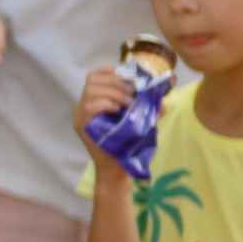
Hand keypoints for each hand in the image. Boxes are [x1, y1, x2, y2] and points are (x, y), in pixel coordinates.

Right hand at [75, 64, 138, 179]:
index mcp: (95, 102)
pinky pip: (90, 106)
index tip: (128, 78)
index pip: (95, 76)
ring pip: (91, 90)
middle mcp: (84, 107)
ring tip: (128, 103)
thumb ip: (146, 108)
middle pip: (92, 80)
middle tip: (132, 93)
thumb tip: (161, 96)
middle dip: (115, 82)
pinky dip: (106, 103)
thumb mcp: (139, 121)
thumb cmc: (128, 145)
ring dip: (113, 93)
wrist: (119, 169)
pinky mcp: (82, 125)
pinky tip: (119, 110)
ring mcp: (81, 116)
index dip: (111, 72)